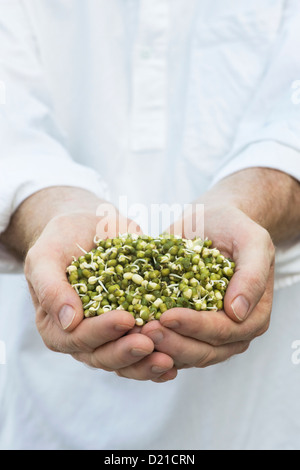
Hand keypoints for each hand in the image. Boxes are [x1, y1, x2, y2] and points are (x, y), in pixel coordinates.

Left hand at [142, 204, 274, 368]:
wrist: (212, 221)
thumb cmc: (234, 227)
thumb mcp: (252, 241)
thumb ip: (251, 274)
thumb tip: (238, 312)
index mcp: (253, 316)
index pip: (224, 330)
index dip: (196, 326)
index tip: (168, 316)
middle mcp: (233, 332)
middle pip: (204, 351)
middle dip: (174, 343)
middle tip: (146, 330)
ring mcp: (208, 334)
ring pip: (185, 354)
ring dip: (160, 347)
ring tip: (136, 332)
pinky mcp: (185, 329)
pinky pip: (170, 344)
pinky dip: (152, 344)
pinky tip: (131, 334)